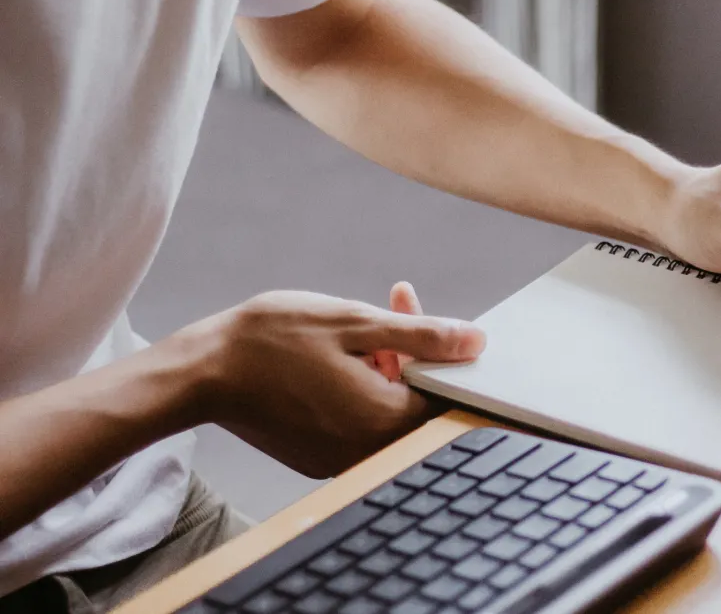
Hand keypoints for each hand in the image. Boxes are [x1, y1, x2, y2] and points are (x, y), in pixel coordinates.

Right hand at [179, 284, 485, 477]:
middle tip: (393, 306)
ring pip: (388, 408)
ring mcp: (342, 458)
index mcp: (384, 420)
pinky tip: (339, 354)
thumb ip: (422, 336)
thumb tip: (475, 342)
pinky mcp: (321, 456)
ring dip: (387, 364)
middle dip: (413, 350)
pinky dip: (361, 387)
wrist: (202, 373)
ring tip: (359, 325)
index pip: (445, 392)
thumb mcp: (355, 323)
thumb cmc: (272, 340)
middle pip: (418, 400)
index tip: (421, 317)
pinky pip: (360, 421)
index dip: (441, 351)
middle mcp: (368, 451)